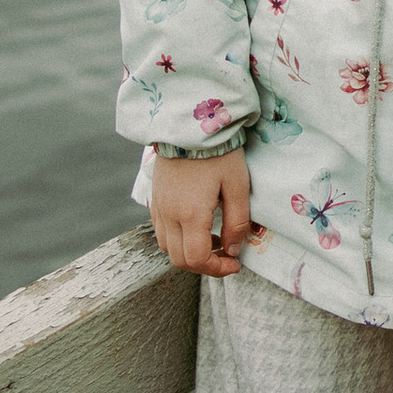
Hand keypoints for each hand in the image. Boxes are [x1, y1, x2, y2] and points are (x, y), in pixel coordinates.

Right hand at [151, 148, 253, 275]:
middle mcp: (169, 215)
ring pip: (167, 247)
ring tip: (213, 240)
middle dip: (204, 265)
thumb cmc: (218, 151)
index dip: (217, 269)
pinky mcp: (155, 198)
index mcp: (191, 214)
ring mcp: (159, 207)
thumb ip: (237, 222)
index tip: (234, 264)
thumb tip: (233, 250)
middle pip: (179, 259)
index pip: (197, 259)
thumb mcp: (237, 185)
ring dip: (189, 253)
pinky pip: (161, 231)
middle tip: (226, 256)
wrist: (188, 123)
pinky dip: (177, 239)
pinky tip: (195, 226)